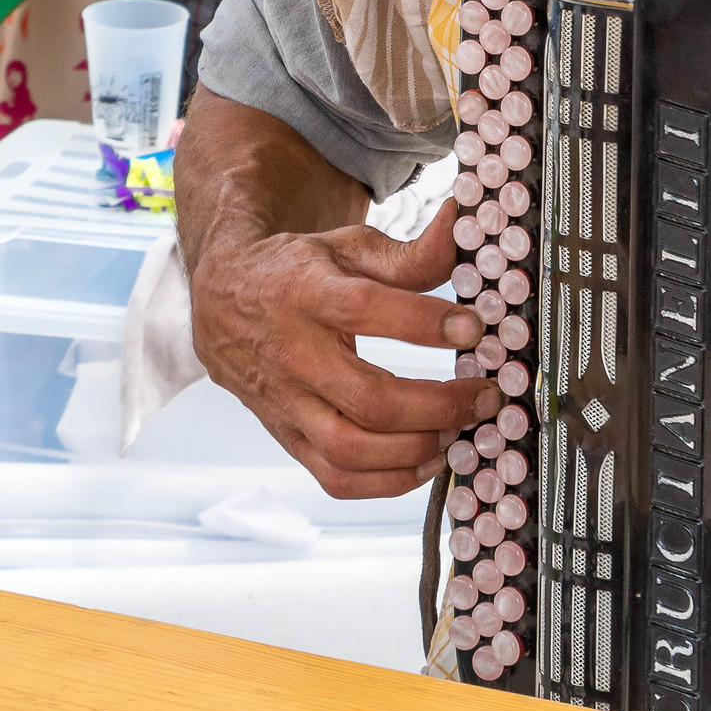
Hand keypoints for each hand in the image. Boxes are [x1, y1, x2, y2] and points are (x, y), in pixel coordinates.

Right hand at [187, 197, 502, 497]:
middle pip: (368, 398)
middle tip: (485, 394)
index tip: (476, 328)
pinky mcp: (287, 437)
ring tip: (459, 428)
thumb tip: (461, 227)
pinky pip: (335, 478)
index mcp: (306, 293)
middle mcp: (293, 354)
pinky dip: (386, 483)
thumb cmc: (297, 271)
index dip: (426, 323)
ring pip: (351, 449)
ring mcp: (287, 404)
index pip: (366, 310)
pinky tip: (426, 461)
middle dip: (439, 404)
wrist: (225, 302)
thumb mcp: (349, 247)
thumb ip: (410, 252)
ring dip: (417, 448)